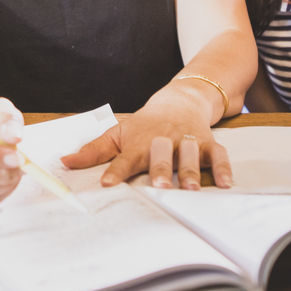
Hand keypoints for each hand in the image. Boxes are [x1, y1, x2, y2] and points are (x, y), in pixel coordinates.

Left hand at [60, 88, 232, 189]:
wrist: (179, 102)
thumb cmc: (143, 125)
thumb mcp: (117, 132)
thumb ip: (93, 151)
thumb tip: (64, 162)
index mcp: (139, 141)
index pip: (125, 157)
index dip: (116, 170)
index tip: (107, 184)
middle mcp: (163, 140)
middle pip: (162, 155)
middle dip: (161, 170)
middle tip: (160, 186)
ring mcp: (187, 141)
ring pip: (190, 155)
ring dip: (192, 170)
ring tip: (192, 188)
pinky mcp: (207, 143)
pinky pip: (219, 155)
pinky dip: (224, 169)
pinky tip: (227, 185)